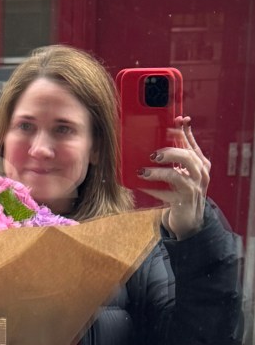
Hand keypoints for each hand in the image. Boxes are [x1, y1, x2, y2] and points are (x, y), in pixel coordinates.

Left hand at [137, 116, 209, 239]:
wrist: (189, 222)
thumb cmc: (183, 194)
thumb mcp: (184, 173)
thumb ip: (178, 157)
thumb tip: (162, 138)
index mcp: (201, 164)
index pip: (192, 144)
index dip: (183, 132)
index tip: (173, 122)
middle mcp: (200, 175)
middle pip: (188, 157)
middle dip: (170, 151)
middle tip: (154, 154)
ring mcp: (193, 189)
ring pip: (177, 175)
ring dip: (158, 172)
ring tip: (143, 171)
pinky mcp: (183, 202)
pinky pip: (166, 194)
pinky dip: (153, 189)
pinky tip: (141, 186)